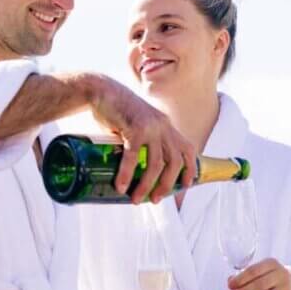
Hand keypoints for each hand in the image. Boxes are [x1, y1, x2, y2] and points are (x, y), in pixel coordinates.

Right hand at [87, 76, 196, 202]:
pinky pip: (133, 157)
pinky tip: (121, 187)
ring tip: (136, 199)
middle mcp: (163, 126)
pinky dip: (127, 174)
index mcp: (166, 126)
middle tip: (155, 199)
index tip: (185, 185)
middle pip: (175, 162)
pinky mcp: (134, 128)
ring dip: (146, 185)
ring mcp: (150, 127)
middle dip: (166, 184)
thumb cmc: (116, 111)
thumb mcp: (138, 125)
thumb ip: (143, 142)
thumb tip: (137, 170)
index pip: (188, 149)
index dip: (190, 169)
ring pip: (156, 163)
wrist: (100, 90)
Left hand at [226, 258, 290, 289]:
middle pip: (259, 285)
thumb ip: (243, 275)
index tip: (229, 286)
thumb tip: (230, 282)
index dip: (240, 279)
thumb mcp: (258, 272)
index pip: (253, 271)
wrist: (289, 286)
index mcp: (271, 263)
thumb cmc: (267, 277)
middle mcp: (280, 275)